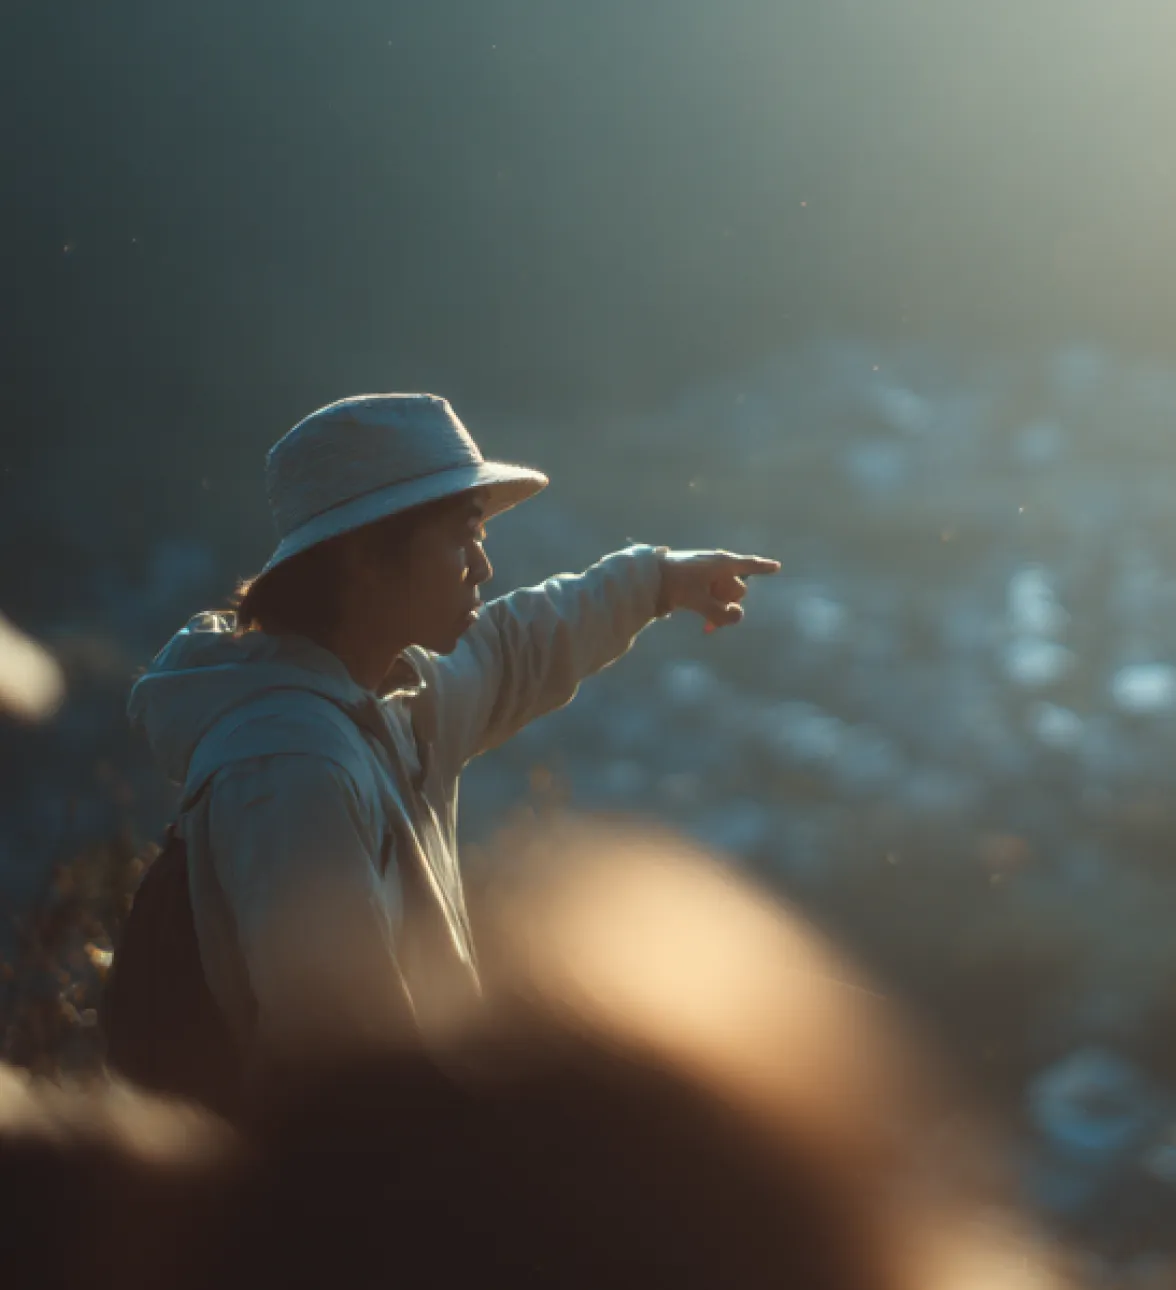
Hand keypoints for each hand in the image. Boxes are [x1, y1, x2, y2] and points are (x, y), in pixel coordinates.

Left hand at [655, 549, 780, 630]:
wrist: (648, 576)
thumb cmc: (675, 582)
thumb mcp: (699, 600)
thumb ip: (720, 612)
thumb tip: (737, 617)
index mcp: (722, 564)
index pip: (749, 565)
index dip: (763, 567)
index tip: (777, 567)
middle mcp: (718, 566)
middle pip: (737, 590)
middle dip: (730, 606)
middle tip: (713, 622)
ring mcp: (708, 574)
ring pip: (725, 597)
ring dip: (719, 611)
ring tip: (705, 624)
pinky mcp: (698, 582)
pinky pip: (713, 598)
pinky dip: (712, 610)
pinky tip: (705, 625)